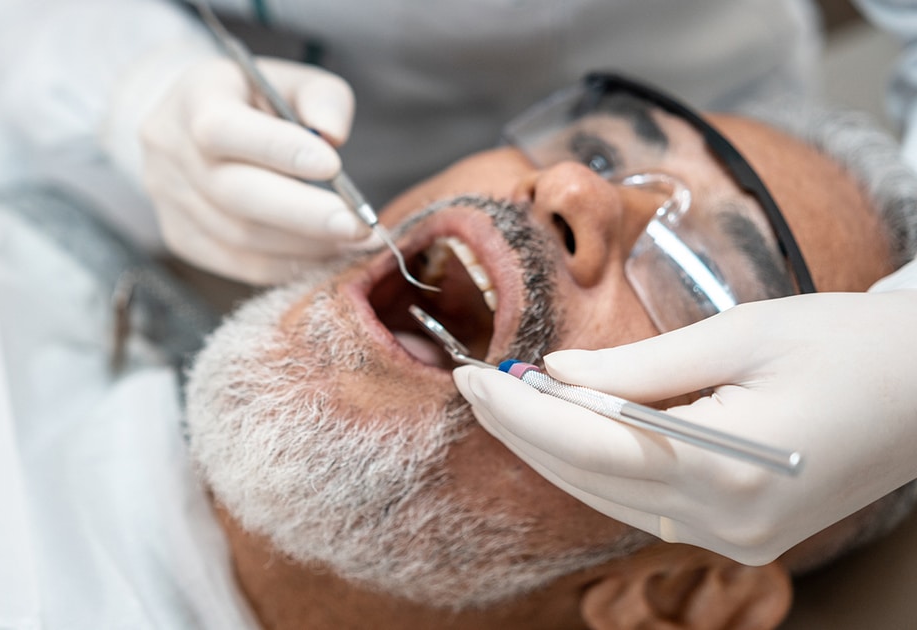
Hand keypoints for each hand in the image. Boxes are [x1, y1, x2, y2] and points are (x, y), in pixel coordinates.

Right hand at [141, 56, 365, 283]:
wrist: (183, 123)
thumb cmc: (250, 100)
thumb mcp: (286, 79)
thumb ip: (320, 97)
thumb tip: (333, 135)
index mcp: (193, 99)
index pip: (225, 129)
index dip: (279, 150)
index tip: (333, 166)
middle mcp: (171, 151)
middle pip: (234, 194)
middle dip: (302, 214)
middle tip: (356, 226)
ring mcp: (170, 200)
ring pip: (239, 237)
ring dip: (303, 245)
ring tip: (352, 241)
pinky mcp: (180, 237)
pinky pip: (238, 263)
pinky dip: (287, 265)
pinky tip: (324, 255)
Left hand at [454, 291, 916, 564]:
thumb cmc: (845, 343)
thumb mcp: (738, 335)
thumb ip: (637, 368)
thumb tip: (555, 376)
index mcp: (729, 468)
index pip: (587, 445)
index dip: (518, 412)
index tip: (470, 376)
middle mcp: (727, 521)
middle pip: (586, 477)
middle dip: (521, 429)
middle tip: (473, 383)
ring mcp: (735, 536)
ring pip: (606, 496)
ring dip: (551, 448)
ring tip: (508, 398)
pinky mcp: (739, 532)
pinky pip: (642, 502)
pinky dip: (596, 464)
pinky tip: (567, 426)